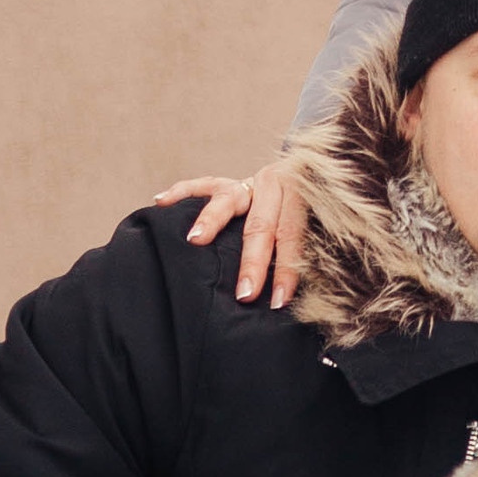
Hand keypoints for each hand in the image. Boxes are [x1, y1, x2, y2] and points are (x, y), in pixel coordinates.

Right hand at [153, 154, 308, 309]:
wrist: (306, 176)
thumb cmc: (311, 214)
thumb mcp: (318, 226)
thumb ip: (313, 251)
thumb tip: (314, 296)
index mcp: (300, 196)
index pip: (292, 236)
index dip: (287, 269)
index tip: (278, 300)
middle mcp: (273, 184)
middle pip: (260, 224)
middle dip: (252, 261)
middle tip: (245, 292)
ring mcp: (246, 182)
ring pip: (227, 198)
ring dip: (211, 220)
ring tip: (195, 239)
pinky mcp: (225, 182)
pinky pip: (199, 185)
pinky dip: (180, 192)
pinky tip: (160, 202)